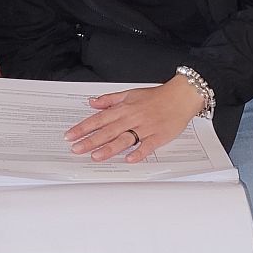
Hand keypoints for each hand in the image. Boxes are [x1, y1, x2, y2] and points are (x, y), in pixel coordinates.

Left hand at [64, 75, 205, 162]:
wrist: (181, 96)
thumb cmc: (156, 96)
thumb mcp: (130, 93)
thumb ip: (110, 99)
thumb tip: (92, 102)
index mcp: (124, 108)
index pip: (99, 119)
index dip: (83, 127)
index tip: (70, 135)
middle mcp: (132, 118)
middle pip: (108, 130)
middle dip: (90, 140)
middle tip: (76, 149)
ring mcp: (146, 127)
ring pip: (125, 138)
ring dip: (110, 148)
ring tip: (96, 156)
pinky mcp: (159, 136)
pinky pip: (148, 145)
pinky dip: (139, 152)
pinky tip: (129, 159)